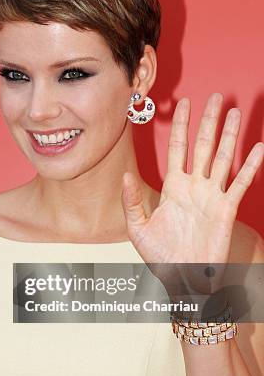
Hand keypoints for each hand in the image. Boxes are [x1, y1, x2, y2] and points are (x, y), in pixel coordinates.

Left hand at [121, 92, 262, 267]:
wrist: (183, 279)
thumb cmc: (160, 257)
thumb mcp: (138, 228)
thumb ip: (131, 201)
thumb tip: (125, 175)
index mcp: (172, 187)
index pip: (178, 148)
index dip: (182, 125)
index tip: (184, 103)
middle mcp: (193, 186)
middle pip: (202, 145)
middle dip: (208, 121)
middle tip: (215, 96)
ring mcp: (211, 196)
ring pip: (222, 157)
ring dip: (229, 135)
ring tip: (235, 113)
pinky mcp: (226, 209)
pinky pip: (240, 183)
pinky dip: (250, 166)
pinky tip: (257, 148)